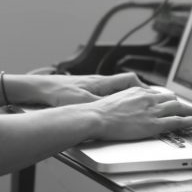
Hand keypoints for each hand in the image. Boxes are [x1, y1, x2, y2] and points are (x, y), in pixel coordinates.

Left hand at [33, 72, 148, 106]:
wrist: (41, 89)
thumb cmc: (59, 92)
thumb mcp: (83, 101)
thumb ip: (101, 105)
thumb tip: (117, 110)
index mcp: (101, 83)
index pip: (129, 79)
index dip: (143, 86)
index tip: (151, 95)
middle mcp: (97, 83)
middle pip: (124, 85)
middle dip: (136, 93)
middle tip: (146, 101)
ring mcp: (90, 87)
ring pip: (113, 91)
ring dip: (123, 98)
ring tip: (131, 108)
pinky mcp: (82, 93)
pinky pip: (103, 97)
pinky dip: (110, 103)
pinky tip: (108, 112)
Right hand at [87, 87, 191, 140]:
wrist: (97, 117)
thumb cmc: (99, 112)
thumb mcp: (114, 101)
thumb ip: (124, 102)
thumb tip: (124, 107)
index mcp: (137, 92)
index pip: (157, 94)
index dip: (166, 99)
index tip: (170, 101)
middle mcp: (148, 98)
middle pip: (171, 99)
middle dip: (181, 103)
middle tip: (188, 107)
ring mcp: (152, 111)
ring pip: (178, 108)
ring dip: (189, 110)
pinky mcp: (154, 124)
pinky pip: (177, 120)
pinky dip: (188, 120)